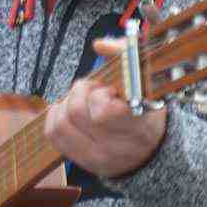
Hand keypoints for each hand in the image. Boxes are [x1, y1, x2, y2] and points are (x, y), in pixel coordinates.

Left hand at [44, 38, 166, 178]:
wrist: (153, 152)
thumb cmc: (146, 109)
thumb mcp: (147, 82)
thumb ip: (126, 55)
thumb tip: (99, 44)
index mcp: (139, 127)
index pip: (105, 112)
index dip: (100, 95)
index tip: (110, 91)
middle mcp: (118, 147)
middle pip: (77, 112)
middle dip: (80, 92)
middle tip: (93, 90)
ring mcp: (99, 158)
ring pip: (62, 123)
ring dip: (67, 103)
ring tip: (82, 100)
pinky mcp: (83, 162)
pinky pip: (54, 134)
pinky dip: (56, 116)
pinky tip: (68, 110)